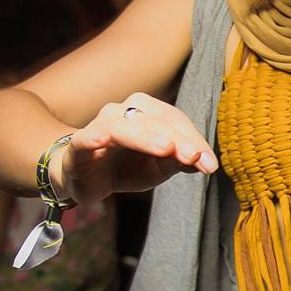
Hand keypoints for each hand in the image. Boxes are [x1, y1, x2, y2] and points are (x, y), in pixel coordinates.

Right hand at [54, 95, 217, 207]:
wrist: (86, 178)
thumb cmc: (125, 167)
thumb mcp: (159, 167)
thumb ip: (180, 161)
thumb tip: (205, 161)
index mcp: (145, 111)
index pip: (174, 120)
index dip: (194, 140)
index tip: (210, 164)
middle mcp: (123, 111)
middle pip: (155, 120)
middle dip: (178, 139)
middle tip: (195, 158)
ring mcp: (100, 125)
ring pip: (125, 126)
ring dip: (146, 137)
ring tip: (166, 148)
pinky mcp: (80, 144)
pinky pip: (88, 137)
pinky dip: (96, 136)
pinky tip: (104, 139)